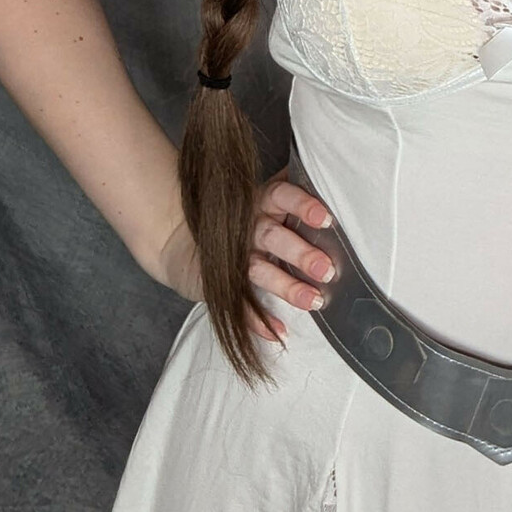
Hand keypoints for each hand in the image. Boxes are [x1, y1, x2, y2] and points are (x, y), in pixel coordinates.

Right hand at [153, 168, 336, 345]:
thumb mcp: (261, 201)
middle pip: (273, 236)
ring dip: (287, 286)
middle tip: (326, 269)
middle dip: (300, 252)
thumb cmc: (238, 220)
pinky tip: (279, 332)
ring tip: (313, 301)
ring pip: (259, 270)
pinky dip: (258, 321)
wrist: (177, 241)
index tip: (325, 220)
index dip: (303, 205)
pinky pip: (239, 304)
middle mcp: (246, 226)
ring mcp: (231, 257)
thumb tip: (334, 179)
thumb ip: (291, 194)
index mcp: (260, 201)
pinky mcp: (217, 284)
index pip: (282, 195)